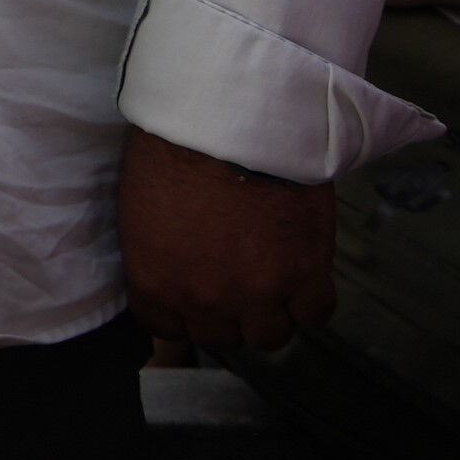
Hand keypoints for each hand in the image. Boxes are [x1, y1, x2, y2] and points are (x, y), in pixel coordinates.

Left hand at [118, 126, 333, 352]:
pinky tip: (306, 274)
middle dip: (230, 313)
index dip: (188, 314)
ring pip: (269, 335)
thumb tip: (175, 268)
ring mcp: (257, 294)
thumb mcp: (144, 212)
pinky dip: (312, 300)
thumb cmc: (176, 150)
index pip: (169, 328)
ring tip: (277, 279)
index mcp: (156, 284)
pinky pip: (315, 312)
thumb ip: (159, 257)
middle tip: (241, 282)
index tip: (199, 297)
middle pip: (222, 337)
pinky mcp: (304, 275)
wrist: (230, 122)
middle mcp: (204, 301)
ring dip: (273, 312)